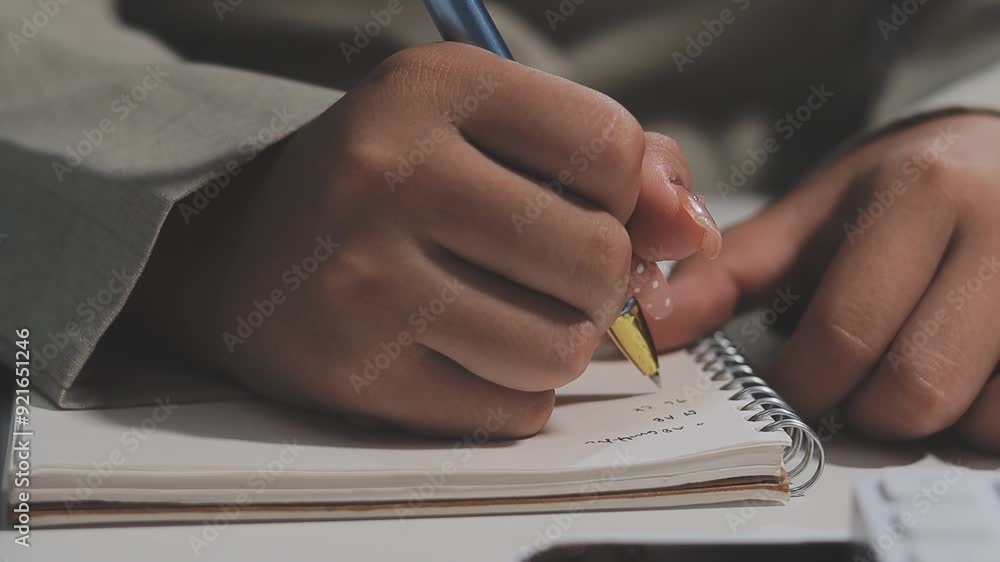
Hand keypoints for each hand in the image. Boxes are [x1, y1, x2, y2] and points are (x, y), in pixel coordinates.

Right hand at [120, 43, 720, 437]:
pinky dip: (515, 388)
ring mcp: (368, 281)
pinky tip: (470, 351)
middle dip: (599, 278)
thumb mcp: (484, 128)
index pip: (610, 147)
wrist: (241, 256)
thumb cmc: (386, 182)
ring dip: (560, 342)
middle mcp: (393, 175)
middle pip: (597, 258)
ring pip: (562, 347)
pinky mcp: (357, 373)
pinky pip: (512, 408)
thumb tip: (691, 230)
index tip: (585, 204)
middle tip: (553, 271)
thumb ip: (610, 160)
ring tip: (511, 313)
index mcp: (433, 89)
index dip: (622, 191)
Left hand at [656, 113, 999, 450]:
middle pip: (912, 393)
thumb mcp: (821, 211)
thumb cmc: (910, 189)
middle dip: (863, 410)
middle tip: (854, 383)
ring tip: (912, 366)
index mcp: (921, 195)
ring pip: (979, 421)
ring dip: (930, 420)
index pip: (843, 335)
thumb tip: (654, 324)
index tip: (792, 380)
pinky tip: (963, 375)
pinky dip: (981, 419)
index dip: (800, 383)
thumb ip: (735, 270)